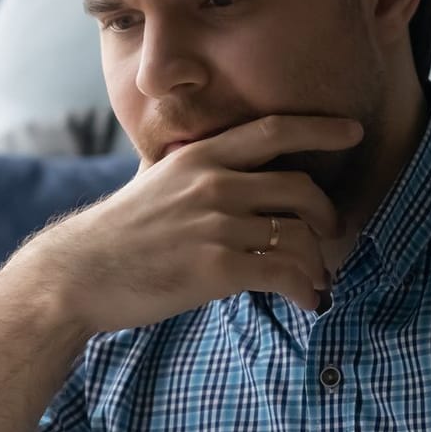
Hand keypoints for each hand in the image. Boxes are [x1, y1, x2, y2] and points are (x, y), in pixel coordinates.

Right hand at [14, 115, 360, 332]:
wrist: (78, 274)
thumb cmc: (116, 234)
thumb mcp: (152, 181)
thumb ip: (190, 170)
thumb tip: (214, 165)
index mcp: (199, 157)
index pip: (274, 130)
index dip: (320, 128)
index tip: (352, 131)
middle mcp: (213, 184)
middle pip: (301, 189)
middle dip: (327, 217)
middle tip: (330, 236)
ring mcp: (217, 225)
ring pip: (299, 237)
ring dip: (318, 264)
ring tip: (316, 281)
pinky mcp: (217, 268)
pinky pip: (285, 274)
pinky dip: (306, 290)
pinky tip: (307, 302)